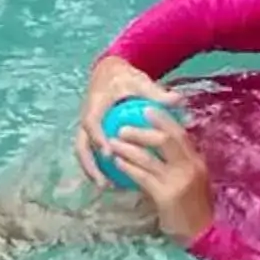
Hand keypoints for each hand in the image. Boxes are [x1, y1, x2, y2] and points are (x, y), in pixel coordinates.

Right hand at [76, 58, 180, 187]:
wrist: (110, 72)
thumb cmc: (125, 78)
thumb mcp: (140, 81)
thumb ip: (157, 93)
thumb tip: (177, 99)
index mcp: (95, 104)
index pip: (92, 123)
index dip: (98, 139)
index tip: (109, 154)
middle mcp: (86, 118)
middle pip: (82, 145)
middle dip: (90, 165)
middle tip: (104, 183)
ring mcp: (87, 128)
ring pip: (84, 153)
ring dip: (92, 171)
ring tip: (107, 188)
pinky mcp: (91, 134)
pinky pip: (92, 153)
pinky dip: (100, 167)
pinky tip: (115, 180)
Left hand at [104, 111, 215, 245]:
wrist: (203, 234)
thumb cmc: (195, 208)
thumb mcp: (192, 182)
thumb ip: (181, 165)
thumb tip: (162, 150)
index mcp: (196, 161)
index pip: (180, 134)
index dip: (163, 119)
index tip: (147, 109)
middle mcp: (190, 167)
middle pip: (166, 139)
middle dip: (143, 130)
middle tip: (123, 126)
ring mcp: (178, 181)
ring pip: (150, 158)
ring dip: (129, 148)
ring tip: (113, 143)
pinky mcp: (166, 196)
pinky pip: (143, 177)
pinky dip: (128, 168)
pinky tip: (117, 164)